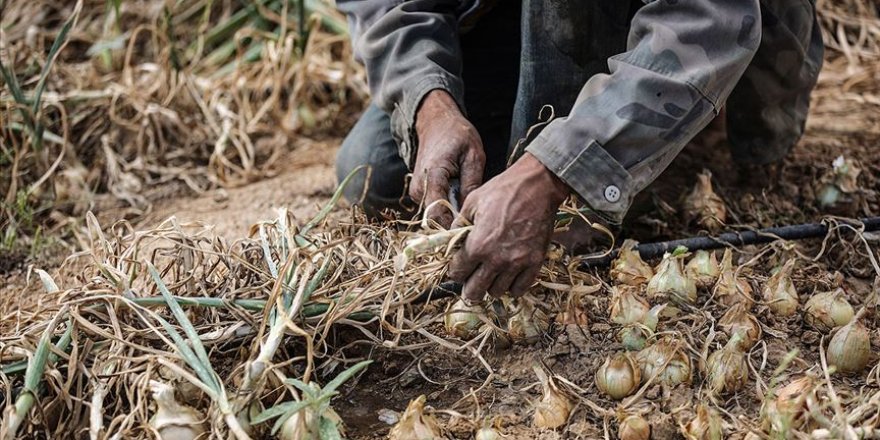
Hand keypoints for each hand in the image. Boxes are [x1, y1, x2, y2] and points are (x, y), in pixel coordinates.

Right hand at [410, 90, 485, 227]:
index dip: (454, 227)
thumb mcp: (473, 155)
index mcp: (432, 177)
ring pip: (436, 217)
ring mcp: (417, 193)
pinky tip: (462, 202)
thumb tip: (471, 211)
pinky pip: (435, 209)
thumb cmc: (457, 136)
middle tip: (478, 221)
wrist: (435, 123)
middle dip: (456, 224)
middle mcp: (419, 189)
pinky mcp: (420, 194)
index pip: (437, 214)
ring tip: (471, 208)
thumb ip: (472, 183)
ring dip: (453, 217)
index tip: (473, 230)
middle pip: (436, 220)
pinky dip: (448, 210)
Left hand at [448, 153, 570, 301]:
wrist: (537, 186)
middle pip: (475, 291)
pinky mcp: (535, 262)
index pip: (457, 273)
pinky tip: (509, 277)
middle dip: (469, 287)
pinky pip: (521, 289)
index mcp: (477, 245)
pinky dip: (513, 287)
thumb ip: (459, 225)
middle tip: (470, 282)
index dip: (455, 271)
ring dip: (491, 286)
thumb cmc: (503, 190)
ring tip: (491, 276)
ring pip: (497, 292)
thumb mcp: (472, 203)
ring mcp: (517, 263)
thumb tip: (451, 239)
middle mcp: (496, 259)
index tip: (458, 267)